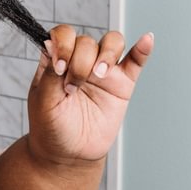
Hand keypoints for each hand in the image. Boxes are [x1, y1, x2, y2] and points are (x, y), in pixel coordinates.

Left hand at [25, 25, 152, 168]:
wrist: (70, 154)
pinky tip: (147, 40)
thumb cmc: (51, 127)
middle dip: (80, 61)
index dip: (63, 44)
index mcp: (58, 59)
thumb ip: (49, 73)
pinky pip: (135, 61)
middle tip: (72, 88)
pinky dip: (142, 49)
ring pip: (112, 43)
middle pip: (87, 40)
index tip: (59, 67)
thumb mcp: (43, 101)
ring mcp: (103, 71)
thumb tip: (52, 43)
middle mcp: (80, 60)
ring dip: (106, 54)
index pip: (64, 35)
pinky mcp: (122, 84)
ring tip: (98, 75)